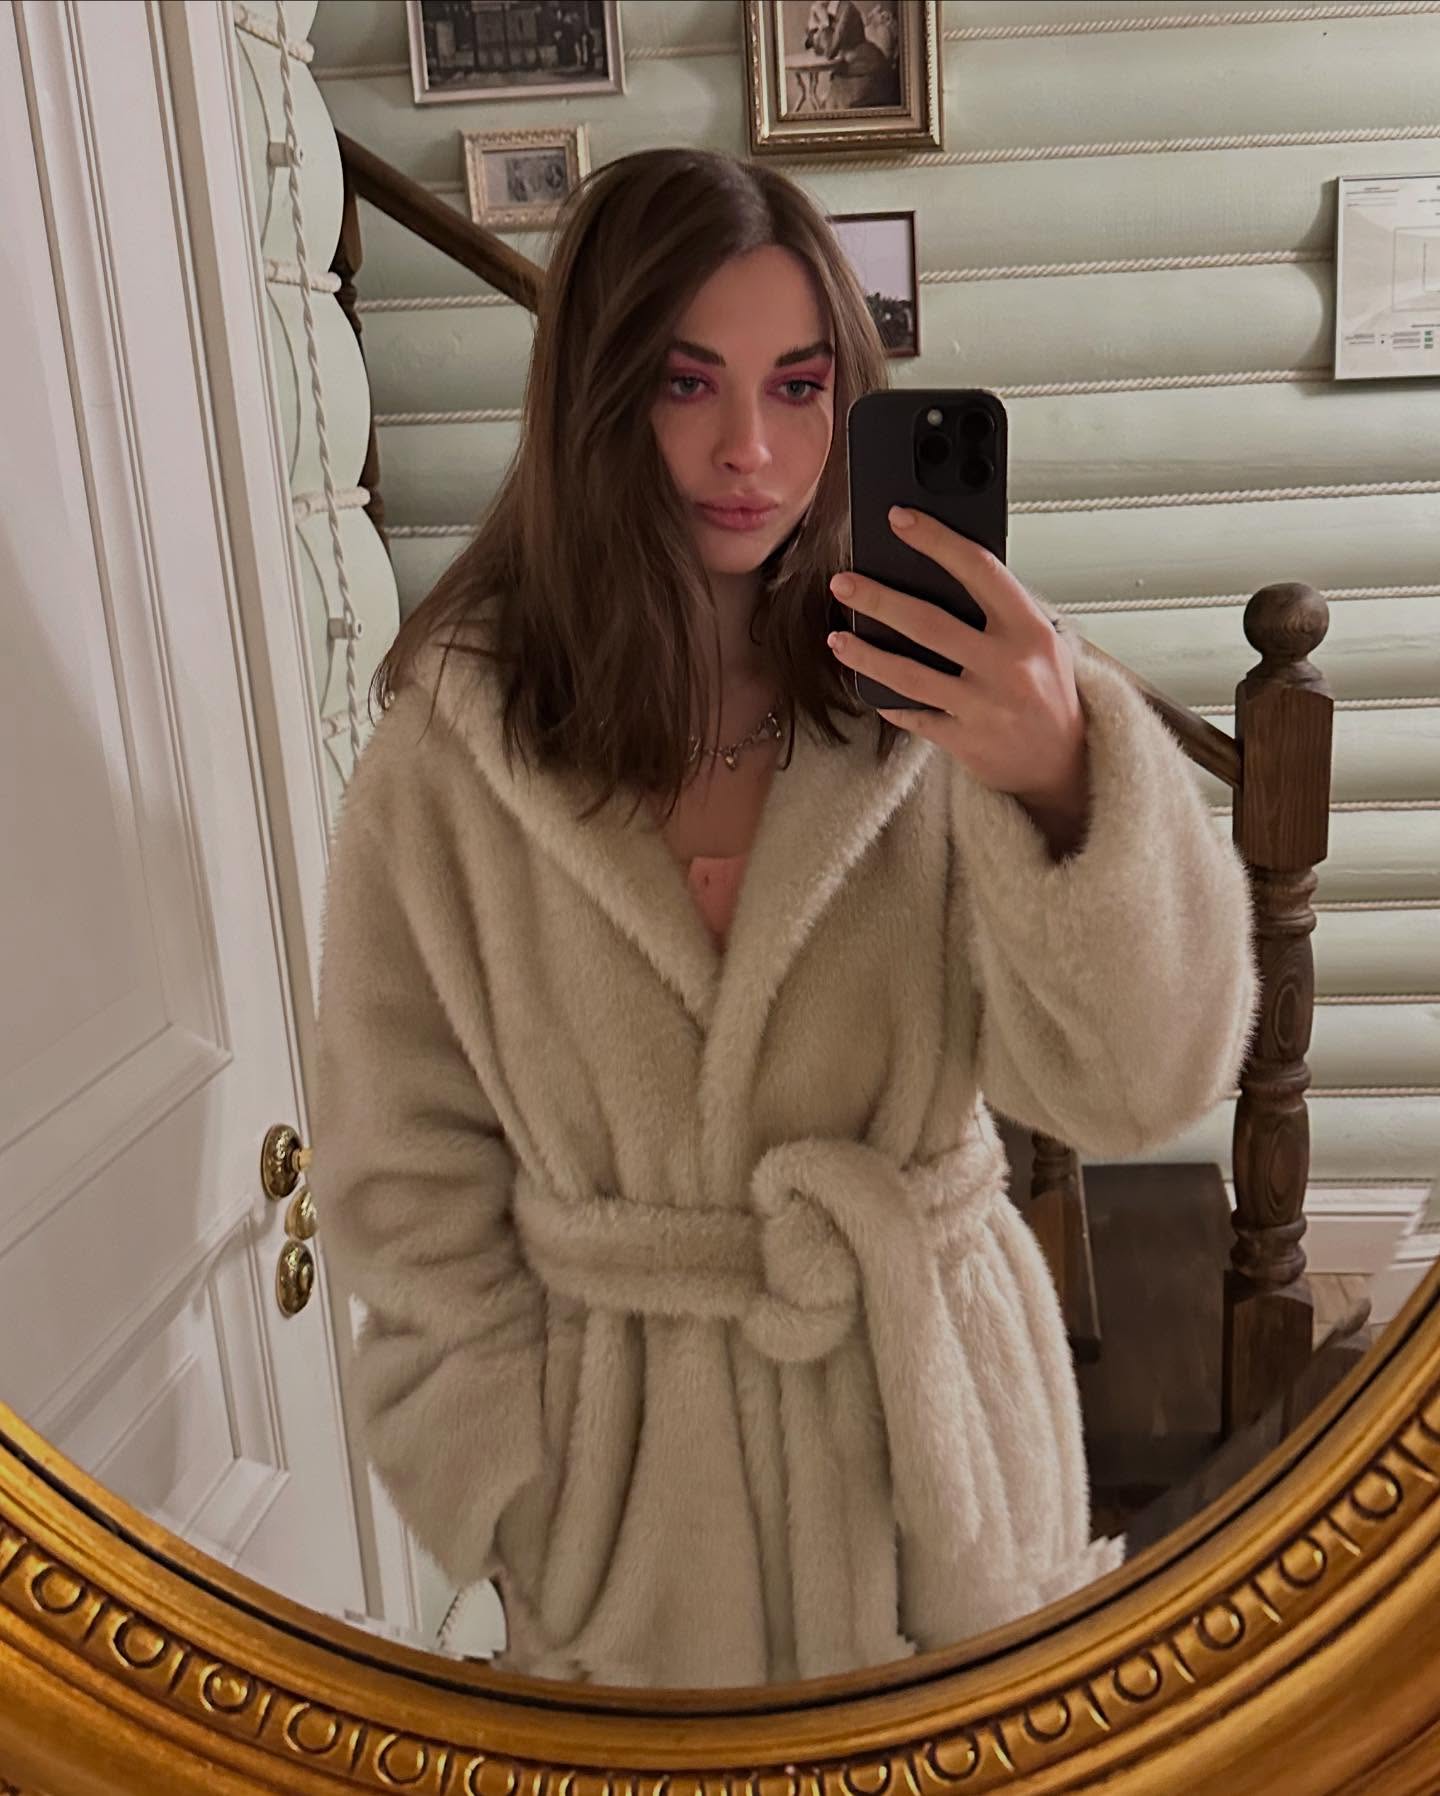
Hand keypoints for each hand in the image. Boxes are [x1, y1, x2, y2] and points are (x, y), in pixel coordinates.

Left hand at [827, 506, 1090, 852]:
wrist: (1065, 763)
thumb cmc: (1047, 692)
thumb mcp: (1041, 641)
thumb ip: (1001, 611)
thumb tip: (939, 570)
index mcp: (1029, 629)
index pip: (979, 570)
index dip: (936, 540)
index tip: (900, 519)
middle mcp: (1007, 666)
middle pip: (929, 623)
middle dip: (879, 600)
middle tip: (843, 582)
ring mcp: (984, 706)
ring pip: (910, 674)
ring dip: (866, 654)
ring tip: (836, 638)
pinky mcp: (965, 741)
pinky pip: (913, 716)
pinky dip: (887, 699)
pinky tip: (865, 682)